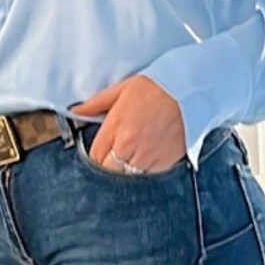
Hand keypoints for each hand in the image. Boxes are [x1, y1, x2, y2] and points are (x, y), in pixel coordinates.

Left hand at [71, 74, 185, 173]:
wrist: (188, 92)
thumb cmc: (156, 87)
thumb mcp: (121, 89)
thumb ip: (96, 104)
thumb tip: (76, 111)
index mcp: (116, 127)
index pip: (94, 155)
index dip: (95, 154)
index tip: (101, 149)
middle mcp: (129, 146)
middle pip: (107, 171)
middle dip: (107, 165)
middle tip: (114, 154)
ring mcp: (147, 158)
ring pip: (126, 177)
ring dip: (125, 170)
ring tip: (132, 155)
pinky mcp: (164, 164)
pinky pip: (147, 176)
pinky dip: (144, 171)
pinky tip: (147, 156)